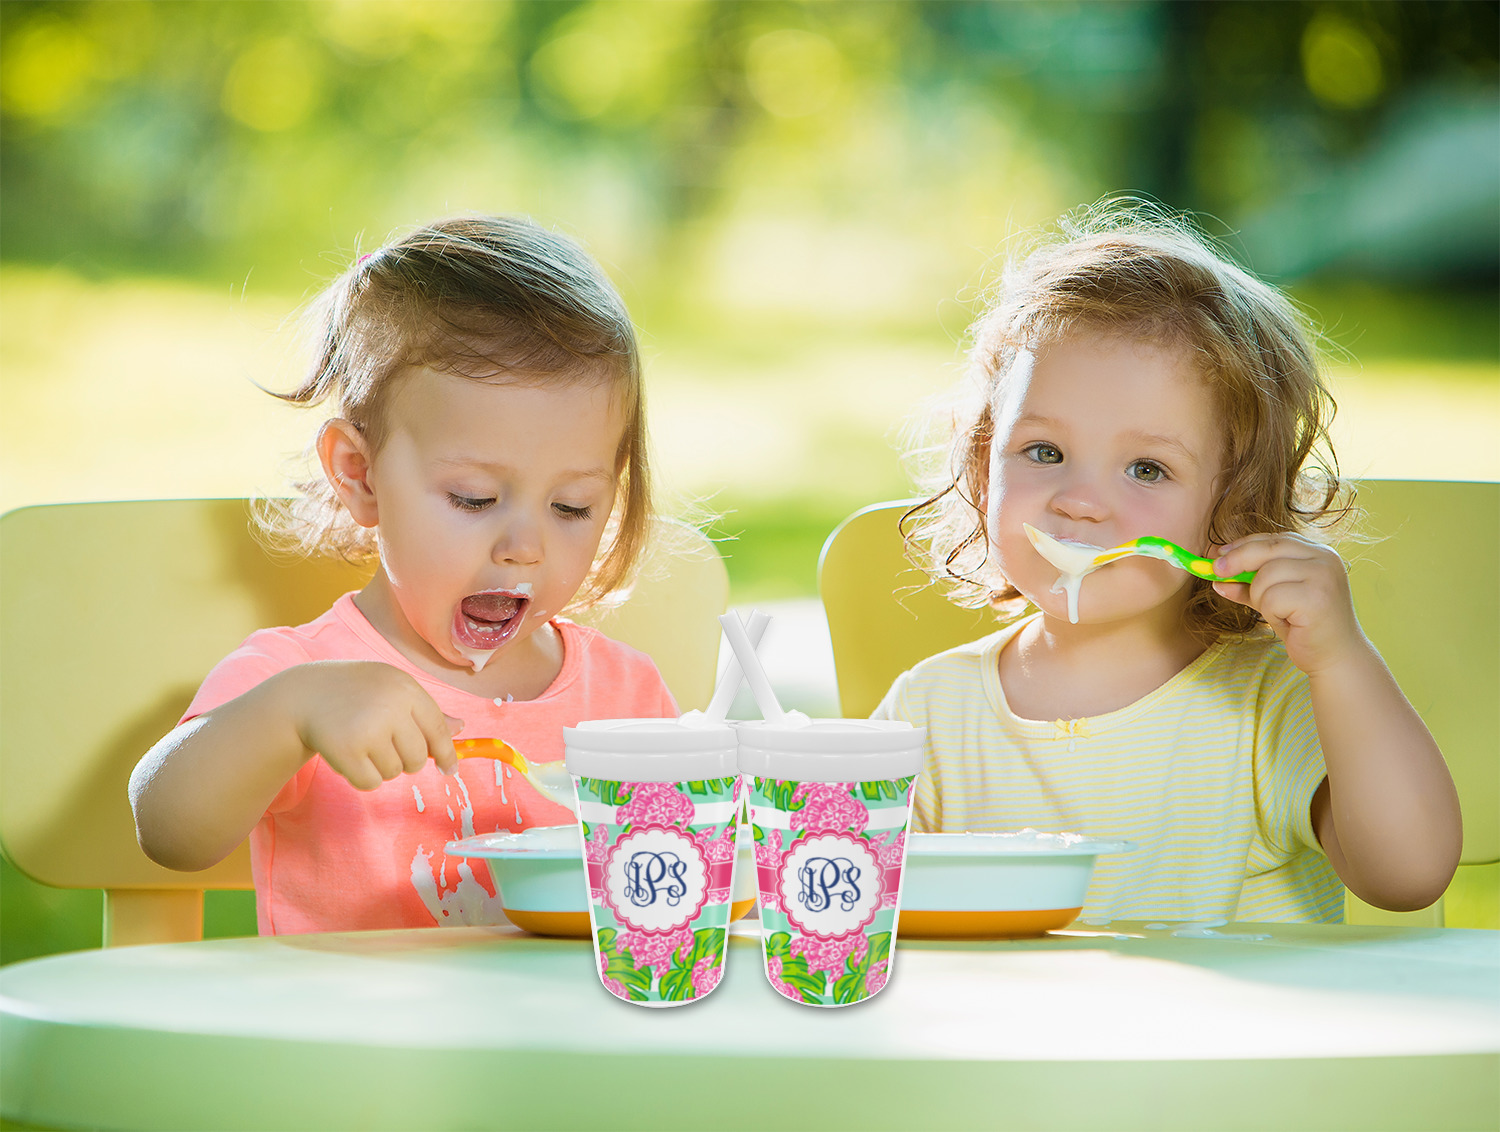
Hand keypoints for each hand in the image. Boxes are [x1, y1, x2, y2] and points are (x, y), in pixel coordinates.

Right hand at [285, 661, 461, 789]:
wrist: (304, 694)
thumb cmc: (357, 692)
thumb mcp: (392, 689)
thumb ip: (426, 710)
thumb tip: (460, 728)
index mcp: (406, 688)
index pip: (437, 729)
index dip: (446, 753)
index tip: (450, 769)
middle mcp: (390, 707)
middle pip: (418, 757)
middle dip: (406, 760)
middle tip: (384, 744)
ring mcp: (368, 729)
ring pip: (395, 771)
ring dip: (381, 765)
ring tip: (362, 742)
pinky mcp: (346, 751)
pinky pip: (371, 782)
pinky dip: (362, 776)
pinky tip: (349, 755)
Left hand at [1210, 533, 1365, 676]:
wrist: (1336, 658)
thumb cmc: (1305, 628)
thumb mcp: (1273, 601)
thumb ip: (1249, 586)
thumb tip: (1216, 577)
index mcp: (1318, 553)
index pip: (1273, 539)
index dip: (1242, 545)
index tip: (1218, 554)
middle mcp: (1324, 558)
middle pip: (1267, 548)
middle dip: (1236, 560)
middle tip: (1216, 572)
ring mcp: (1323, 575)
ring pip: (1265, 575)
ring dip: (1260, 598)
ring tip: (1279, 614)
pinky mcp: (1316, 597)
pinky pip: (1271, 597)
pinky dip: (1270, 613)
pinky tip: (1288, 623)